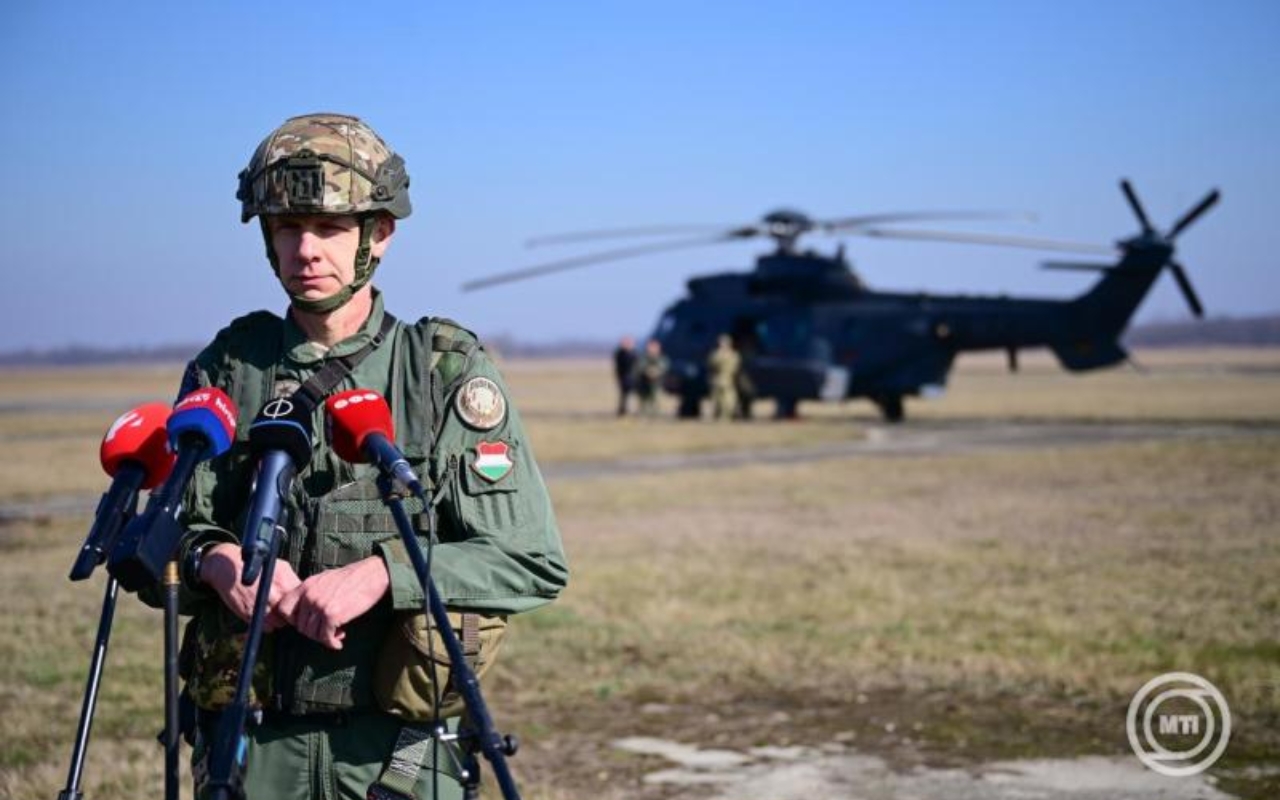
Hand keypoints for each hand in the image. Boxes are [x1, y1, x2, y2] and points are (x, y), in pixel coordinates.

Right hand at [200, 543, 301, 631]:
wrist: (228, 567)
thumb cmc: (256, 565)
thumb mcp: (279, 566)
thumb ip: (292, 580)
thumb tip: (302, 591)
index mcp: (284, 582)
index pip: (300, 601)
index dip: (299, 604)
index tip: (296, 604)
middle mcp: (275, 594)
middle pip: (291, 614)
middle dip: (289, 614)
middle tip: (284, 610)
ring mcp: (262, 605)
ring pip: (279, 623)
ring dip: (278, 621)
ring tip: (273, 612)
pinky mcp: (250, 614)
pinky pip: (266, 627)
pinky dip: (267, 625)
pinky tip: (264, 615)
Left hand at [275, 557, 390, 649]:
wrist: (372, 575)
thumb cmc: (353, 577)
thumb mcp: (325, 579)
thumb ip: (312, 592)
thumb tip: (306, 611)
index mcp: (306, 586)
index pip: (284, 608)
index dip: (292, 620)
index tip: (306, 623)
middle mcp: (309, 596)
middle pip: (300, 626)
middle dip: (313, 632)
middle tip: (327, 632)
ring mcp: (319, 606)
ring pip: (312, 633)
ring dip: (324, 638)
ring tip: (336, 634)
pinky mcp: (331, 615)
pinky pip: (325, 637)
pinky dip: (332, 643)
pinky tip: (339, 642)